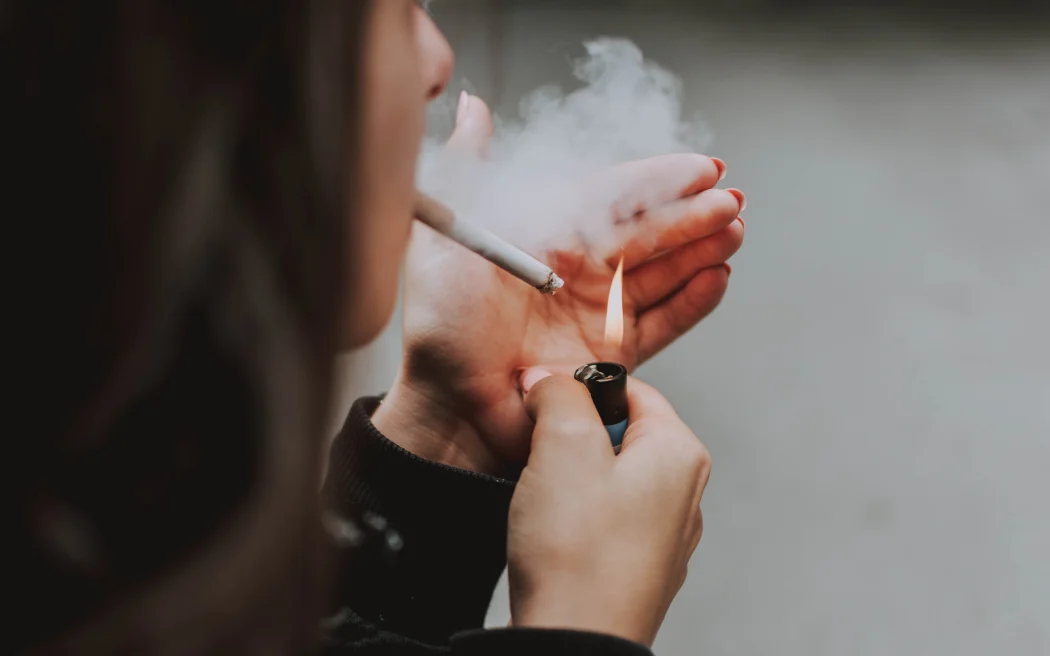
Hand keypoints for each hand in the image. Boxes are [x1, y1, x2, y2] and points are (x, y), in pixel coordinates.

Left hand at [374, 94, 743, 470]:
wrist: (450, 404)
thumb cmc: (441, 323)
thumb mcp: (449, 235)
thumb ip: (469, 168)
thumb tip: (473, 107)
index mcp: (546, 234)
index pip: (612, 196)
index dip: (656, 180)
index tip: (700, 167)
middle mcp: (577, 270)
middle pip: (646, 233)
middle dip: (691, 214)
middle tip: (730, 200)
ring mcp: (597, 312)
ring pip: (662, 273)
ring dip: (700, 250)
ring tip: (733, 230)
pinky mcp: (613, 355)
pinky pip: (663, 322)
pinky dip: (693, 301)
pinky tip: (717, 276)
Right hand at [507, 371, 709, 646]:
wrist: (575, 643)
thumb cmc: (578, 552)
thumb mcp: (562, 445)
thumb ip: (559, 393)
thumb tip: (550, 377)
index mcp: (680, 453)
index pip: (631, 389)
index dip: (579, 389)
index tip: (544, 404)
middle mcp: (684, 493)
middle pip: (618, 432)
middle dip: (571, 437)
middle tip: (542, 458)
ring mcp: (664, 536)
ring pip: (606, 477)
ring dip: (568, 479)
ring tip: (545, 502)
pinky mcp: (638, 568)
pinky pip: (602, 520)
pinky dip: (574, 518)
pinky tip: (553, 536)